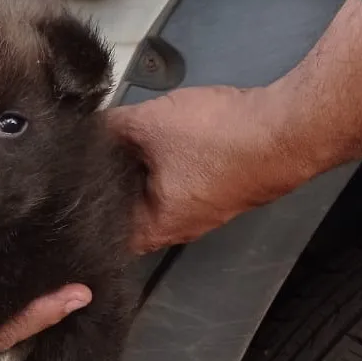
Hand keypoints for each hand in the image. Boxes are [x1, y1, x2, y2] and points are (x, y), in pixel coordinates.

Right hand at [0, 167, 91, 354]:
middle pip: (0, 312)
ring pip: (12, 284)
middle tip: (73, 296)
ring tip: (80, 279)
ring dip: (45, 284)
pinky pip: (13, 243)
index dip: (8, 327)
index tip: (45, 309)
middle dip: (38, 309)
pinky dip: (38, 244)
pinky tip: (63, 239)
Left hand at [107, 85, 309, 250]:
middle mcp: (182, 229)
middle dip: (114, 189)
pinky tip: (159, 142)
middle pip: (134, 215)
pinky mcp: (224, 189)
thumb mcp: (150, 124)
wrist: (287, 130)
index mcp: (158, 228)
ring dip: (143, 175)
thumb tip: (88, 125)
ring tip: (119, 147)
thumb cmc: (216, 139)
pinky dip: (168, 166)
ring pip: (160, 196)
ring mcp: (207, 211)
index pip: (108, 236)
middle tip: (89, 164)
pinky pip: (185, 183)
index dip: (89, 215)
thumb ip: (112, 127)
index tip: (73, 192)